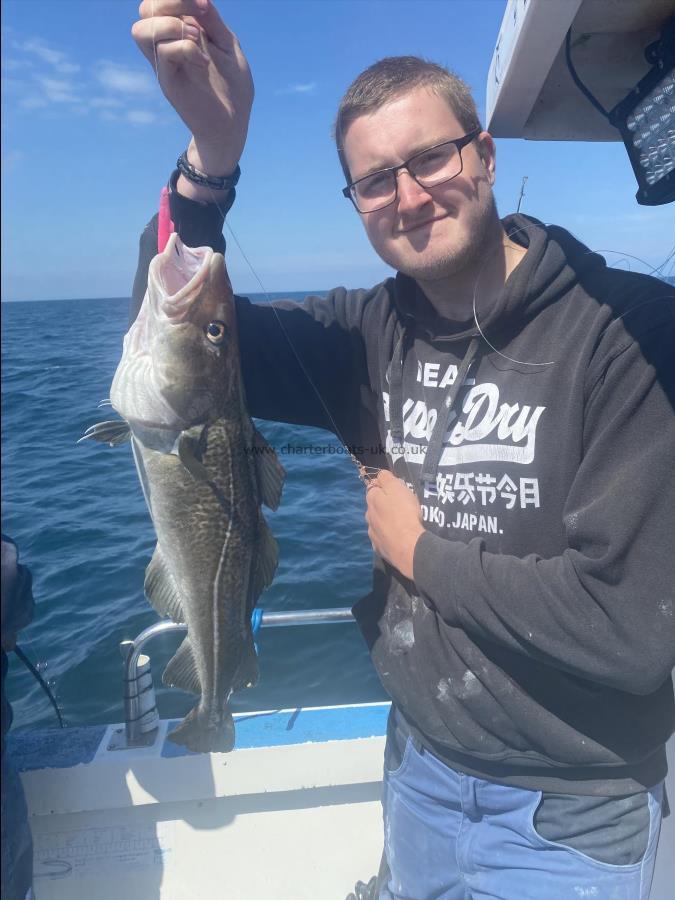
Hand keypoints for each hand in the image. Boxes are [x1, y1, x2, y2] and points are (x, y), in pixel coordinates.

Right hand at [132, 0, 253, 177]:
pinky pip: (164, 53)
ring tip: (199, 39)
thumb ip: (212, 20)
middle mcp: (167, 46)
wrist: (233, 126)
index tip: (205, 6)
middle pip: (146, 9)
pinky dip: (186, 48)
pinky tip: (204, 62)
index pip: (159, 1)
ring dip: (171, 25)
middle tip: (201, 17)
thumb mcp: (228, 46)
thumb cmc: (233, 87)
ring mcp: (166, 65)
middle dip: (171, 2)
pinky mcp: (169, 83)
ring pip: (141, 30)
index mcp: (181, 32)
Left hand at [365, 470, 424, 580]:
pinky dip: (387, 536)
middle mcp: (368, 515)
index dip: (384, 486)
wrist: (408, 546)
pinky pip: (382, 538)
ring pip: (377, 523)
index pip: (373, 487)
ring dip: (385, 521)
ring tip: (399, 523)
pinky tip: (396, 538)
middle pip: (374, 506)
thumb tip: (379, 474)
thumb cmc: (404, 513)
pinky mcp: (379, 548)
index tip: (396, 489)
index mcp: (372, 499)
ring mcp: (372, 533)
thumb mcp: (397, 488)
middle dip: (384, 504)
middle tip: (400, 506)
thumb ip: (386, 478)